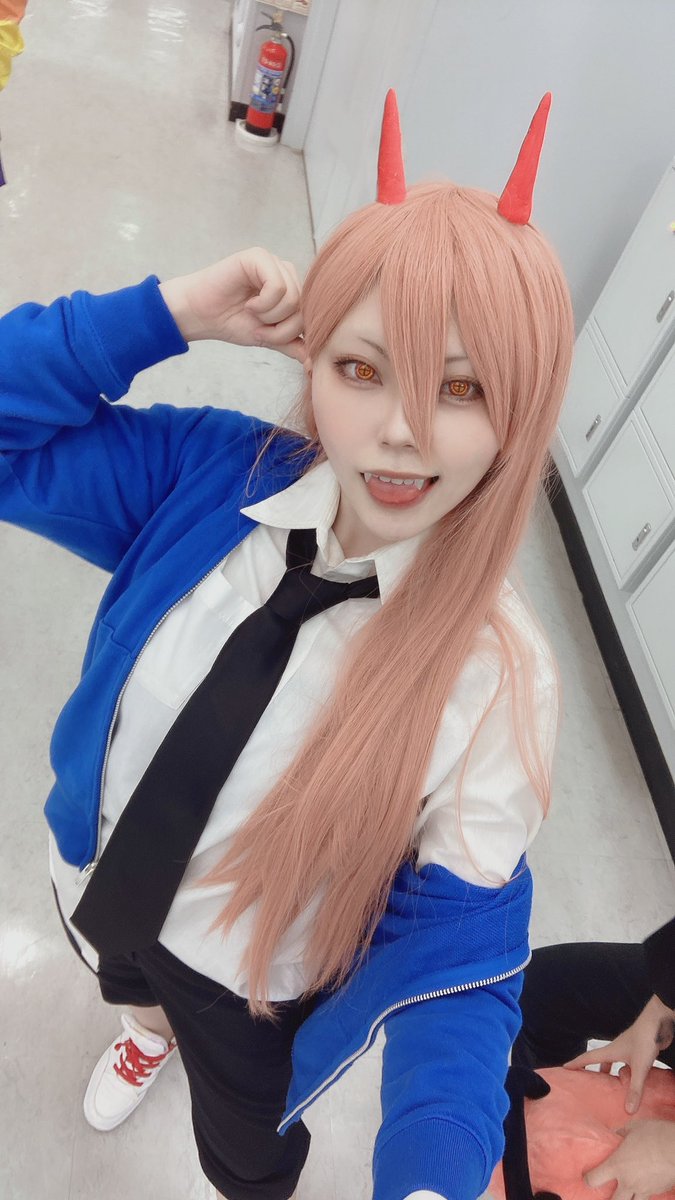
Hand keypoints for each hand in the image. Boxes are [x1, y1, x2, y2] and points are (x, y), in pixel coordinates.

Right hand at [158, 247, 305, 361]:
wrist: (200, 316)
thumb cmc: (231, 322)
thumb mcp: (268, 338)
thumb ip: (292, 344)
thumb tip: (314, 363)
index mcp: (291, 289)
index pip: (310, 315)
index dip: (289, 333)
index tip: (265, 336)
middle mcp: (285, 273)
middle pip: (303, 307)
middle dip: (281, 328)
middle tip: (258, 327)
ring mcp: (273, 263)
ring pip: (293, 297)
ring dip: (271, 316)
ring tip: (251, 313)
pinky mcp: (258, 257)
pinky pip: (278, 286)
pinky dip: (264, 303)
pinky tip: (248, 303)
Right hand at [564, 994, 674, 1113]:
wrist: (659, 1022)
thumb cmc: (644, 1039)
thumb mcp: (639, 1067)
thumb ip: (635, 1088)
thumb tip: (628, 1110)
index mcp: (611, 1051)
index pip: (589, 1058)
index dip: (576, 1063)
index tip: (565, 1068)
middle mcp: (617, 1050)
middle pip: (601, 1062)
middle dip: (595, 1072)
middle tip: (589, 1083)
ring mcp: (628, 1049)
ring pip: (616, 1064)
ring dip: (612, 1073)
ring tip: (611, 1087)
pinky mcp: (639, 1051)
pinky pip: (629, 1065)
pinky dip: (627, 1073)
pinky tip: (634, 1081)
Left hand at [584, 1119, 674, 1199]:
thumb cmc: (654, 1134)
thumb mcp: (634, 1127)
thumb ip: (622, 1132)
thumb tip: (615, 1133)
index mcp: (617, 1165)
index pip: (594, 1179)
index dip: (588, 1179)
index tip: (587, 1177)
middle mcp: (628, 1182)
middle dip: (608, 1199)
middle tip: (606, 1194)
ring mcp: (644, 1189)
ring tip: (626, 1195)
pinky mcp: (658, 1191)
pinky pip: (648, 1197)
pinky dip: (643, 1194)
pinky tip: (644, 1187)